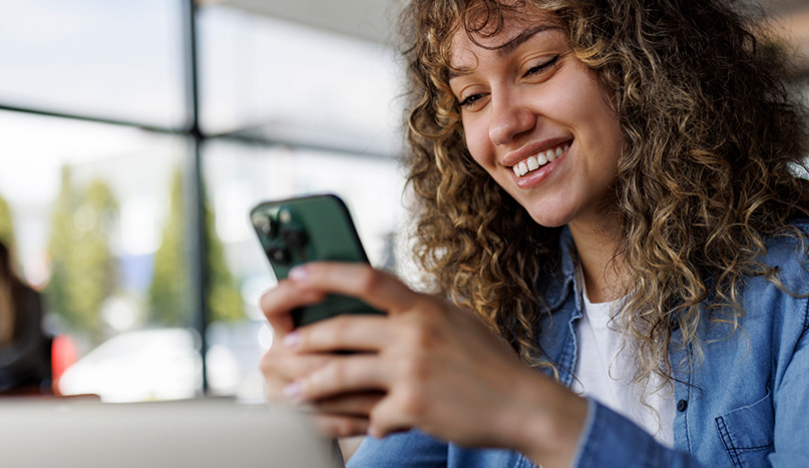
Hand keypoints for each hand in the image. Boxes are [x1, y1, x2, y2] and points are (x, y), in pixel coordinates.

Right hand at [259, 276, 380, 435]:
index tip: (322, 290)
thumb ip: (357, 314)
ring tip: (395, 393)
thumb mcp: (357, 330)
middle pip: (304, 353)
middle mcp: (275, 357)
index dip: (291, 294)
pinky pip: (324, 422)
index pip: (272, 303)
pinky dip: (355, 420)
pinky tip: (381, 418)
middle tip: (387, 354)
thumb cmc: (362, 355)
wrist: (348, 404)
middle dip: (348, 355)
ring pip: (317, 390)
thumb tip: (378, 296)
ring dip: (359, 393)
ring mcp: (280, 391)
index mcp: (285, 328)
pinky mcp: (293, 423)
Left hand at [275, 263, 587, 466]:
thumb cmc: (491, 364)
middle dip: (307, 338)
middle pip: (343, 328)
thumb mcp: (458, 321)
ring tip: (291, 392)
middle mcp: (416, 333)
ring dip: (310, 384)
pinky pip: (373, 416)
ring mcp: (413, 369)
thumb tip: (386, 299)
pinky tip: (370, 427)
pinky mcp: (413, 405)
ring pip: (342, 373)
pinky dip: (370, 423)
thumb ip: (421, 310)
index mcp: (425, 307)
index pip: (367, 278)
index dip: (326, 274)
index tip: (296, 275)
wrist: (523, 405)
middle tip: (285, 346)